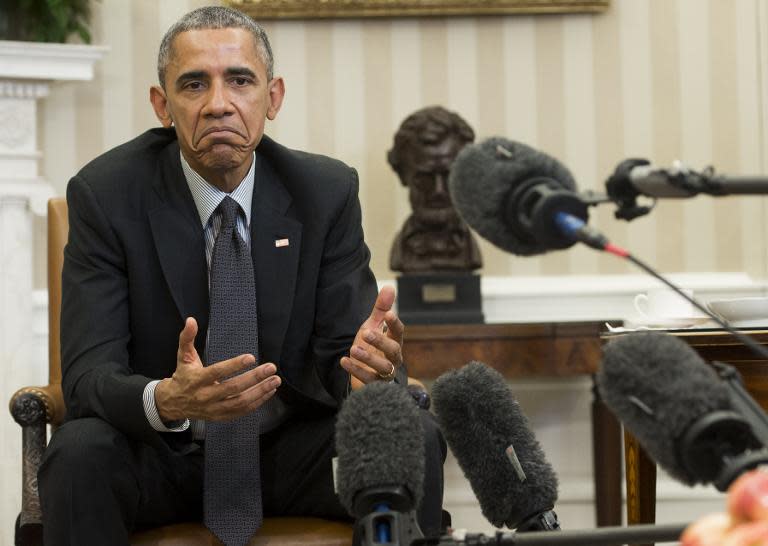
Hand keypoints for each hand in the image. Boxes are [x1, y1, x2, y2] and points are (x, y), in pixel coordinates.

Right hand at [155, 317, 280, 421]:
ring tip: (274, 381)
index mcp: (197, 380)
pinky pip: (241, 411)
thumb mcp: (183, 356)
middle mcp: (205, 396)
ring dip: (260, 392)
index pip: (217, 372)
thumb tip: (191, 321)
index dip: (234, 365)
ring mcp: (213, 408)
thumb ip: (187, 337)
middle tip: (271, 368)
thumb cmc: (183, 376)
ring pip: (240, 402)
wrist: (173, 403)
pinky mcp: (220, 416)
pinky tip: (268, 392)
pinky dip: (257, 402)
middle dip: (254, 378)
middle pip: (233, 388)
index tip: (251, 358)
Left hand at [341, 285, 403, 389]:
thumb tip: (389, 287)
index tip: (388, 314)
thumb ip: (381, 309)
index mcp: (394, 341)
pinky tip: (343, 361)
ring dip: (368, 358)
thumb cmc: (371, 346)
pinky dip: (356, 370)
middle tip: (365, 332)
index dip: (394, 323)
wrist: (364, 373)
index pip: (399, 332)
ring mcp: (385, 373)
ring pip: (383, 368)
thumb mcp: (373, 326)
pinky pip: (368, 379)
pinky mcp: (374, 384)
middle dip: (381, 341)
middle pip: (393, 351)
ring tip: (353, 349)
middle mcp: (393, 358)